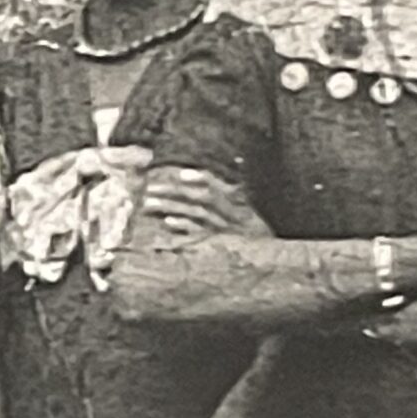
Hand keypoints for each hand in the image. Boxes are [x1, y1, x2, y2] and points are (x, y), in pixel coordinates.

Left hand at [134, 164, 266, 241]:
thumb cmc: (255, 228)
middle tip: (151, 188)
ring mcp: (222, 231)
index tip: (182, 174)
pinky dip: (183, 228)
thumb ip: (239, 186)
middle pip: (200, 200)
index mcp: (239, 203)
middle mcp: (231, 216)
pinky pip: (197, 236)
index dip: (201, 179)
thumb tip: (238, 160)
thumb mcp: (250, 205)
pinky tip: (167, 222)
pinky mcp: (215, 244)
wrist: (267, 257)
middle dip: (174, 192)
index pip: (219, 188)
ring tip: (149, 203)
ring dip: (171, 207)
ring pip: (195, 216)